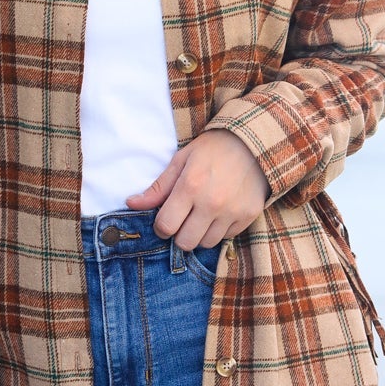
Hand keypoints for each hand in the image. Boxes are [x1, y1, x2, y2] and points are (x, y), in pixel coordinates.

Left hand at [125, 128, 269, 249]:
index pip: (166, 226)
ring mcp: (232, 211)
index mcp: (190, 186)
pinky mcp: (248, 216)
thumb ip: (158, 187)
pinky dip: (219, 230)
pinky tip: (220, 212)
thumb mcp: (181, 160)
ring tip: (202, 215)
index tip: (166, 219)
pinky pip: (227, 237)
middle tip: (184, 219)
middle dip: (179, 233)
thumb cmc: (212, 149)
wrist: (253, 142)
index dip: (161, 226)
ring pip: (206, 243)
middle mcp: (212, 203)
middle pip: (185, 242)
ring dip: (200, 234)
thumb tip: (131, 203)